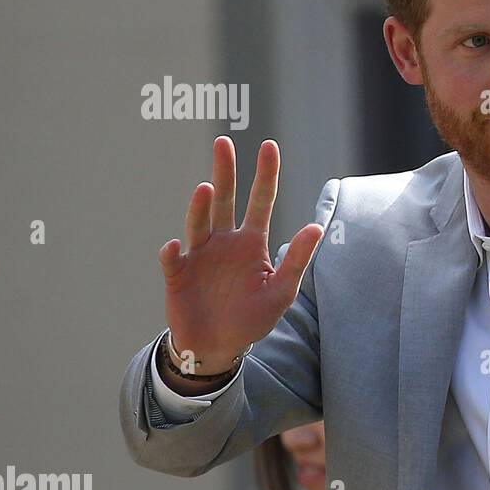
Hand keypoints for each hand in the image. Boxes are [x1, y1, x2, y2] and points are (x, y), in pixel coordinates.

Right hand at [159, 137, 323, 374]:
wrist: (218, 347)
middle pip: (225, 200)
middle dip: (225, 171)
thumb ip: (298, 259)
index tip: (269, 146)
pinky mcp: (178, 274)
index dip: (266, 175)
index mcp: (252, 242)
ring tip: (206, 189)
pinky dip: (173, 253)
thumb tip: (317, 226)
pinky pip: (173, 259)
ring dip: (200, 207)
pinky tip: (176, 247)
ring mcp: (199, 255)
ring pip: (198, 223)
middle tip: (224, 142)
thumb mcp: (282, 291)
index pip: (261, 201)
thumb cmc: (252, 318)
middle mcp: (225, 241)